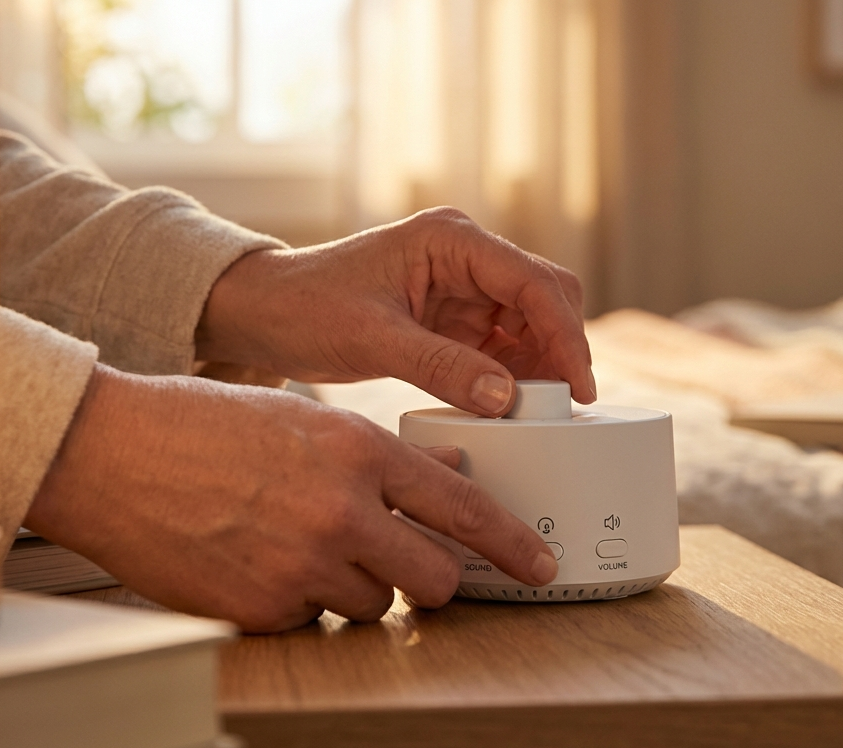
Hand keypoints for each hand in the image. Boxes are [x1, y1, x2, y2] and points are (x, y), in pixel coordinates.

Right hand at [23, 364, 559, 632]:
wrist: (112, 454)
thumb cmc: (203, 426)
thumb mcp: (304, 418)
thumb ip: (380, 454)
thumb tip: (448, 475)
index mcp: (357, 449)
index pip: (462, 506)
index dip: (511, 543)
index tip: (539, 565)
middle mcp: (340, 510)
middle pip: (432, 578)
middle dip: (429, 579)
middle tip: (407, 568)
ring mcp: (302, 564)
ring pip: (372, 603)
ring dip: (353, 585)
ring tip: (300, 544)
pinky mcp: (263, 608)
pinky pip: (311, 620)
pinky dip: (297, 601)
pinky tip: (259, 560)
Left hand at [196, 207, 594, 416]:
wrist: (264, 313)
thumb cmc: (306, 306)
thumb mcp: (372, 338)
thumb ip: (440, 366)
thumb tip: (507, 398)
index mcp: (450, 240)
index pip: (531, 282)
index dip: (564, 334)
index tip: (577, 385)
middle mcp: (465, 256)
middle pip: (545, 297)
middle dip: (559, 348)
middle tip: (563, 405)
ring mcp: (463, 288)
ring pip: (531, 325)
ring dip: (538, 366)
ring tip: (534, 412)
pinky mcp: (454, 319)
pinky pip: (503, 347)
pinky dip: (512, 376)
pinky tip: (506, 406)